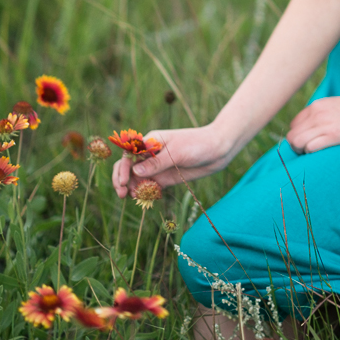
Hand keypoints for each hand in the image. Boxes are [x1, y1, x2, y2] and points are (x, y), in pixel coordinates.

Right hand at [111, 123, 234, 197]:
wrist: (218, 150)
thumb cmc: (197, 144)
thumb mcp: (176, 153)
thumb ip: (156, 163)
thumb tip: (135, 172)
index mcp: (151, 141)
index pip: (129, 155)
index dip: (123, 168)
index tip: (123, 182)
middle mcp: (151, 154)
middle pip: (129, 168)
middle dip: (122, 180)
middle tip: (122, 195)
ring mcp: (158, 167)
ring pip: (138, 180)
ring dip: (133, 189)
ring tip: (136, 198)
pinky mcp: (166, 178)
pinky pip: (150, 187)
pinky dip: (146, 193)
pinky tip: (149, 198)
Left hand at [286, 89, 339, 153]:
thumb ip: (325, 114)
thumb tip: (318, 128)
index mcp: (318, 105)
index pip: (293, 124)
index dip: (299, 136)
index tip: (309, 143)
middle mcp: (317, 113)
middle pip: (292, 135)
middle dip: (297, 147)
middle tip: (311, 154)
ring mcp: (325, 123)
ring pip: (296, 142)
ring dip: (302, 152)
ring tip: (317, 156)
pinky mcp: (335, 134)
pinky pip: (310, 148)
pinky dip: (312, 154)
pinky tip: (324, 154)